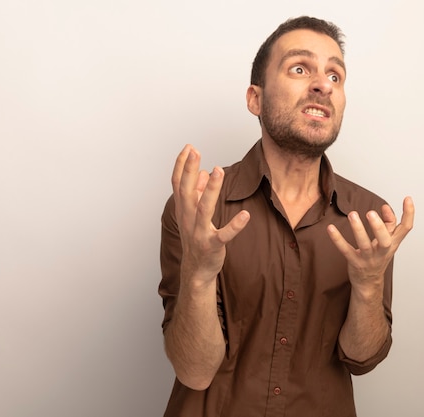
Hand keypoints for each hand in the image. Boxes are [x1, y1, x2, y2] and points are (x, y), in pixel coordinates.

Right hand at [171, 145, 249, 283]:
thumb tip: (205, 173)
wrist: (196, 271)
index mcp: (183, 210)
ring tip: (218, 171)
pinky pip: (224, 235)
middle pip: (186, 191)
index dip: (181, 165)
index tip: (188, 147)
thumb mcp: (194, 215)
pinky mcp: (213, 245)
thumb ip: (198, 194)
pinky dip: (234, 225)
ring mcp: (199, 232)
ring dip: (211, 190)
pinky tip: (245, 215)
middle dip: (190, 170)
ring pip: (203, 209)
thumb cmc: (197, 239)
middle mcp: (188, 219)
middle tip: (195, 151)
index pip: (178, 183)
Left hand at [327, 197, 413, 293]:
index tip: (407, 198)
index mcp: (393, 243)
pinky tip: (331, 228)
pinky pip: (345, 250)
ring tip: (352, 215)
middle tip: (371, 213)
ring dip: (358, 229)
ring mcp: (368, 258)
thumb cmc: (378, 256)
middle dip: (379, 226)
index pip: (406, 228)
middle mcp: (383, 251)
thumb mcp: (387, 241)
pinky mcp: (354, 262)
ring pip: (364, 245)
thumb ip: (389, 223)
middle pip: (385, 240)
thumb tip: (386, 207)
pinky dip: (337, 239)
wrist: (369, 282)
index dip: (409, 214)